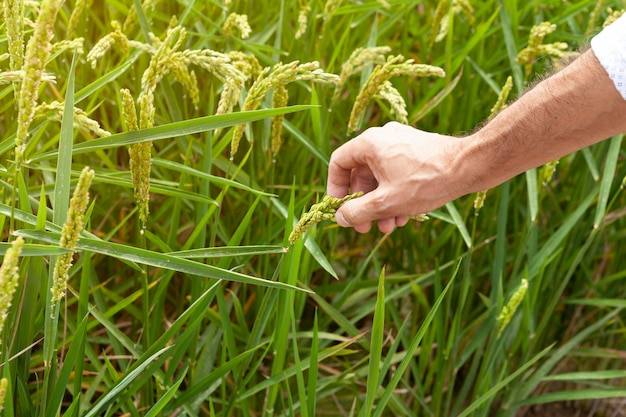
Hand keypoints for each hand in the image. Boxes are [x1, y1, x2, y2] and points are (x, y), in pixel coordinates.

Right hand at [327, 122, 469, 232]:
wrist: (469, 166)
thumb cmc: (426, 181)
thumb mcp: (386, 203)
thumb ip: (357, 212)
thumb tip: (339, 218)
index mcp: (370, 143)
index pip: (339, 163)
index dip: (335, 188)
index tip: (340, 208)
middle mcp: (383, 138)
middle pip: (361, 174)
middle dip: (363, 204)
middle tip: (365, 227)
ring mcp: (401, 143)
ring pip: (380, 177)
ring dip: (380, 204)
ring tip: (388, 227)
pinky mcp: (416, 151)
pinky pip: (396, 173)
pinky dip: (395, 194)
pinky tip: (403, 216)